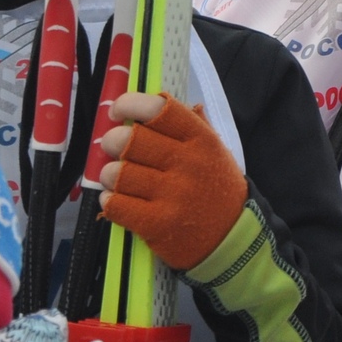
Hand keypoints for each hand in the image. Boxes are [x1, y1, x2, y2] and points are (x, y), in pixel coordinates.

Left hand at [97, 92, 248, 270]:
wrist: (232, 241)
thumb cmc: (217, 190)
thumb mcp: (215, 151)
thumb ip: (188, 125)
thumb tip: (154, 100)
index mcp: (201, 140)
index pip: (158, 109)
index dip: (129, 105)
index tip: (118, 112)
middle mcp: (186, 164)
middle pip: (130, 140)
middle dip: (113, 142)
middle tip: (114, 149)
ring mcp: (172, 196)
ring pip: (118, 173)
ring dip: (109, 174)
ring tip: (117, 178)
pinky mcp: (157, 225)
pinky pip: (116, 205)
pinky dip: (109, 200)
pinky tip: (116, 200)